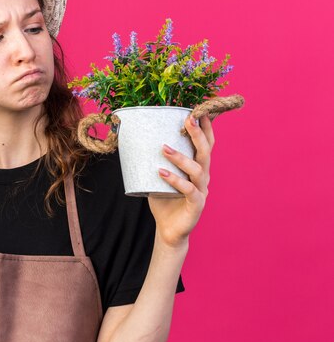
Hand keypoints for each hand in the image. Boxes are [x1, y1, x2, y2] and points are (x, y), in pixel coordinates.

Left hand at [148, 114, 214, 247]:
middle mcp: (203, 177)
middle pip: (206, 152)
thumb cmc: (164, 200)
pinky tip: (161, 173)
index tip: (200, 110)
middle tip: (188, 119)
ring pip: (197, 169)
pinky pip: (188, 190)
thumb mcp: (158, 176)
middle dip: (198, 134)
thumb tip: (135, 139)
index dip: (206, 128)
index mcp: (198, 167)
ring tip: (163, 148)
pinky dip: (175, 180)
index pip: (206, 144)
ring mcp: (202, 190)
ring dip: (180, 157)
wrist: (168, 230)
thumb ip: (154, 161)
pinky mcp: (197, 204)